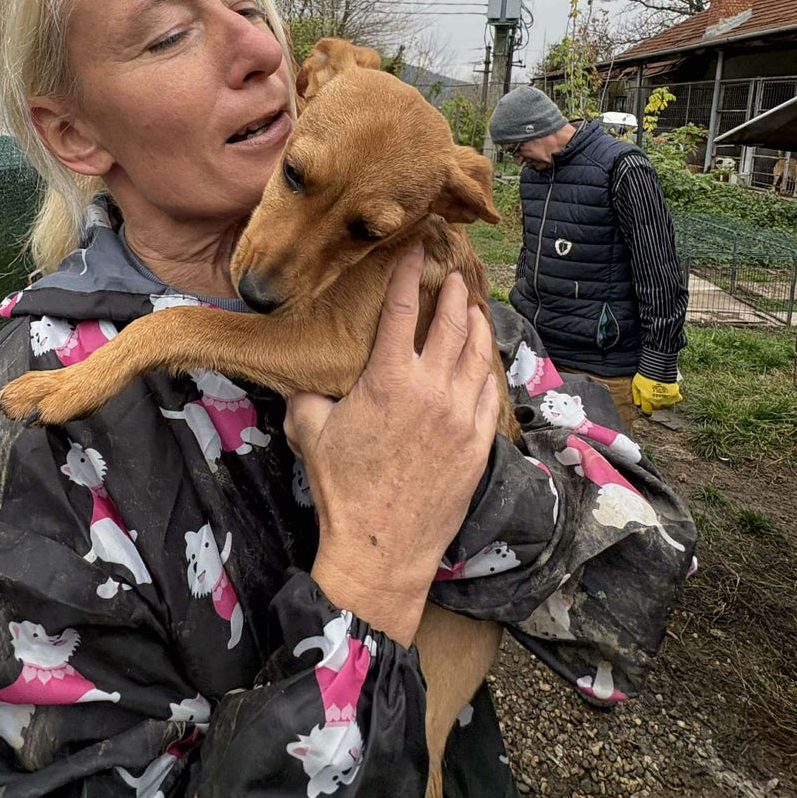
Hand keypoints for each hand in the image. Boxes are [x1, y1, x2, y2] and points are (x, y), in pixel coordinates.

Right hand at [286, 247, 498, 646]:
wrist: (382, 547)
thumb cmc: (341, 489)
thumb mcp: (311, 431)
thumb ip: (310, 394)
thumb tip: (308, 380)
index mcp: (388, 379)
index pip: (401, 309)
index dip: (408, 274)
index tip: (415, 250)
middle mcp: (431, 389)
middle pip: (451, 325)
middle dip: (453, 294)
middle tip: (455, 276)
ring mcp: (460, 416)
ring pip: (477, 356)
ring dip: (477, 326)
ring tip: (475, 309)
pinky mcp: (477, 443)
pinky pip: (488, 393)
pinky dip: (487, 368)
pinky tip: (485, 361)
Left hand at [631, 373, 681, 414]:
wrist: (659, 366)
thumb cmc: (646, 373)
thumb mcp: (636, 383)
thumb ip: (636, 395)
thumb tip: (637, 404)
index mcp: (646, 398)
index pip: (647, 410)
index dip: (647, 408)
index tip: (648, 405)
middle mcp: (656, 401)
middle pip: (657, 407)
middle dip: (656, 403)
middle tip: (656, 395)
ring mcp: (666, 399)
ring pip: (666, 405)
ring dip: (665, 400)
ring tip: (664, 393)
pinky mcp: (675, 395)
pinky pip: (677, 399)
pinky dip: (675, 396)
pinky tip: (672, 391)